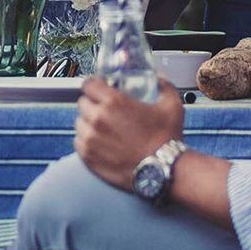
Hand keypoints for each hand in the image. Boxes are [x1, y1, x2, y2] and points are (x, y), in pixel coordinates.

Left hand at [74, 76, 184, 191]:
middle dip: (93, 104)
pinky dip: (86, 141)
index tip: (100, 89)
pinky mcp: (88, 157)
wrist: (163, 170)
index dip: (94, 85)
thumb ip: (164, 86)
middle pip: (83, 102)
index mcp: (113, 102)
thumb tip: (160, 79)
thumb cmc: (166, 140)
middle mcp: (98, 118)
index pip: (88, 84)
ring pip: (79, 122)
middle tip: (106, 110)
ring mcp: (91, 139)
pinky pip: (78, 142)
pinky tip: (100, 143)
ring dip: (88, 123)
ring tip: (104, 129)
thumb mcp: (171, 106)